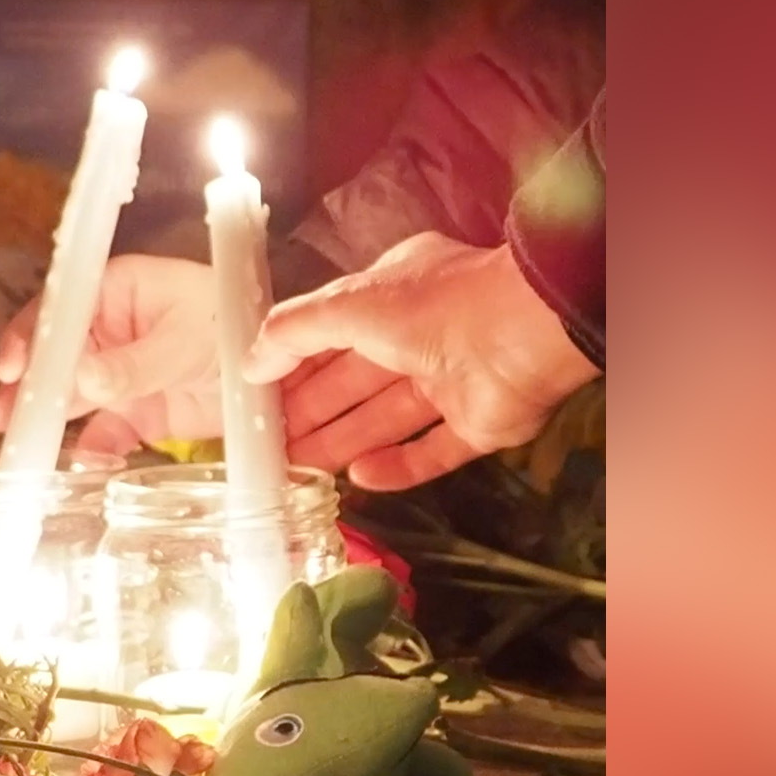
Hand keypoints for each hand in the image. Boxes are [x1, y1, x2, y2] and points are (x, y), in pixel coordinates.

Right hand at [0, 255, 220, 453]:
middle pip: (58, 355)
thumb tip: (85, 377)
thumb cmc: (235, 324)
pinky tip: (85, 464)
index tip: (13, 366)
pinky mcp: (140, 411)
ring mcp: (121, 373)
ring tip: (21, 444)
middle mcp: (110, 329)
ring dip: (48, 418)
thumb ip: (136, 362)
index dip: (32, 333)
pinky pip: (107, 431)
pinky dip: (95, 449)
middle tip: (0, 416)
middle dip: (28, 385)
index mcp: (117, 290)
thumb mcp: (189, 338)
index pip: (61, 305)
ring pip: (74, 396)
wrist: (286, 370)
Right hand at [246, 234, 599, 490]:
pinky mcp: (478, 426)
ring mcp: (452, 382)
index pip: (332, 333)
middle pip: (355, 381)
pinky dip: (396, 467)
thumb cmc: (432, 305)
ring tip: (298, 471)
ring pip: (385, 418)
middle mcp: (421, 336)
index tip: (258, 396)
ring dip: (341, 442)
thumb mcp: (347, 304)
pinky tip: (359, 480)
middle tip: (268, 445)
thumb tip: (249, 362)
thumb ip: (294, 331)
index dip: (295, 364)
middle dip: (312, 411)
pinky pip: (430, 451)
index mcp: (393, 295)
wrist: (526, 332)